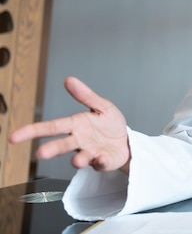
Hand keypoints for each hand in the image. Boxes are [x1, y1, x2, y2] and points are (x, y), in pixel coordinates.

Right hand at [9, 76, 129, 172]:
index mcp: (76, 125)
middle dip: (52, 149)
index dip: (32, 131)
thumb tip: (69, 80)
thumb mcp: (101, 105)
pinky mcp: (104, 161)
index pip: (51, 127)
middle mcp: (79, 141)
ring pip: (80, 157)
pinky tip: (101, 159)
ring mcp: (90, 153)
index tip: (14, 137)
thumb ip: (85, 95)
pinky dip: (101, 162)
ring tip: (77, 161)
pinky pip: (101, 163)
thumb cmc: (110, 124)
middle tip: (41, 153)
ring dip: (78, 159)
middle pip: (62, 145)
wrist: (126, 141)